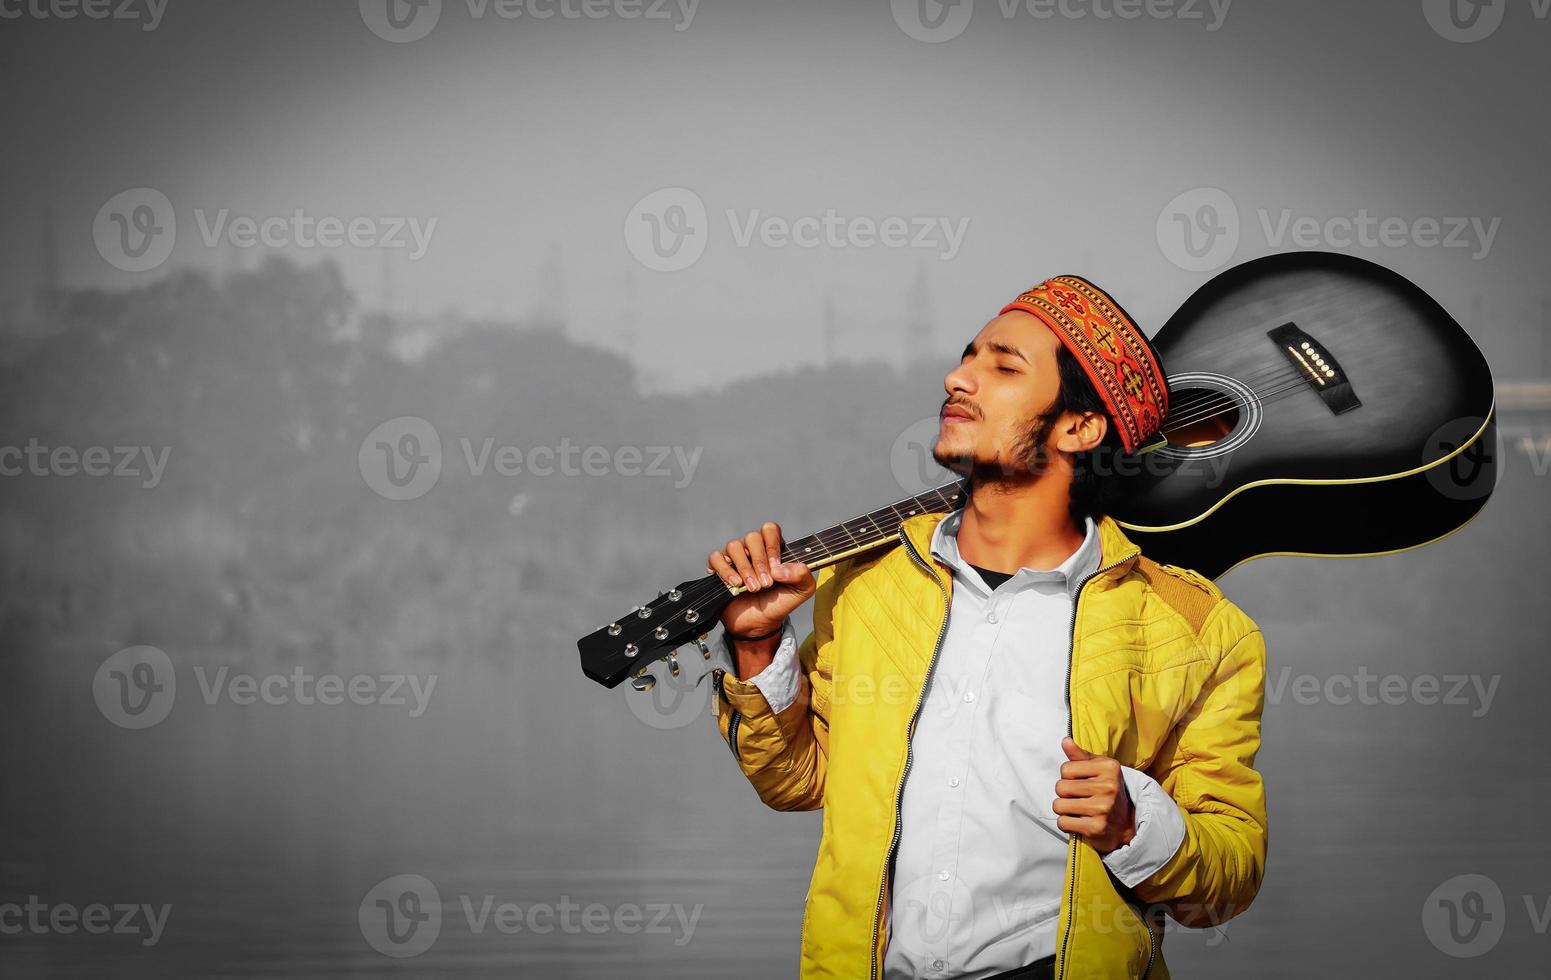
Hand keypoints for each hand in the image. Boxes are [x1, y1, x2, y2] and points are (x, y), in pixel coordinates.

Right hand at [708, 521, 815, 639]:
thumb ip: (803, 575)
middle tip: (766, 584)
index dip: (772, 546)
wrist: (759, 624)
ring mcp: (734, 558)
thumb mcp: (802, 591)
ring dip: (745, 568)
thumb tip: (780, 568)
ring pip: (734, 546)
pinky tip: (735, 584)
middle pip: (752, 537)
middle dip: (760, 562)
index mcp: (772, 548)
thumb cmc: (778, 603)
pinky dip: (726, 570)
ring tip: (753, 588)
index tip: (776, 569)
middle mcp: (752, 549)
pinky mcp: (718, 568)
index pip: (770, 530)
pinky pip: (716, 558)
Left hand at [1052, 736, 1135, 853]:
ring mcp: (1103, 808)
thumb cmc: (1107, 791)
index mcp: (1109, 768)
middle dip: (1064, 794)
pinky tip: (1078, 821)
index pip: (1066, 768)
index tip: (1080, 781)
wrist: (1126, 823)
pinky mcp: (1096, 828)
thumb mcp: (1099, 769)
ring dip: (1063, 809)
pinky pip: (1063, 823)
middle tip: (1077, 797)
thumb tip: (1065, 741)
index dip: (1067, 776)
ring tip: (1076, 809)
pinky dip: (1066, 823)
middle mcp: (1108, 787)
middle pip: (1061, 787)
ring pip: (1059, 805)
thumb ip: (1080, 756)